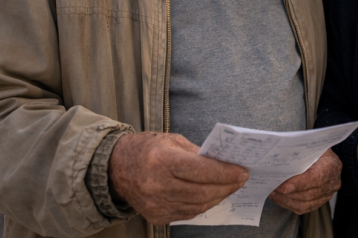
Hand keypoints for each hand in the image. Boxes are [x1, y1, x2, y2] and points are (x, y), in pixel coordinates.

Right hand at [108, 131, 248, 224]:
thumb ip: (197, 152)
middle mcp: (157, 185)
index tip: (243, 171)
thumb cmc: (146, 149)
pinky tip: (212, 195)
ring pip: (197, 206)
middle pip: (202, 192)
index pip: (201, 170)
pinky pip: (187, 214)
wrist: (114, 168)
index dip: (225, 173)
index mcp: (161, 160)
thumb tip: (224, 162)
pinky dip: (203, 205)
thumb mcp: (171, 140)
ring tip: (230, 187)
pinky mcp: (156, 216)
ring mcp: (155, 204)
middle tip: (241, 179)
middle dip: (227, 186)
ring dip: (218, 197)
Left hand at [269, 149, 341, 213]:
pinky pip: (303, 208)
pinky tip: (279, 198)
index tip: (282, 187)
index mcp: (331, 165)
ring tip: (272, 193)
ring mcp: (327, 194)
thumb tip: (279, 163)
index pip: (315, 178)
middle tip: (271, 188)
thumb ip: (298, 155)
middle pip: (309, 194)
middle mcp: (332, 182)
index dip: (299, 184)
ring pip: (305, 204)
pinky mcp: (320, 201)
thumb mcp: (309, 147)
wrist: (325, 157)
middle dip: (287, 194)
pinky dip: (289, 204)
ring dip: (286, 200)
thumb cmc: (315, 150)